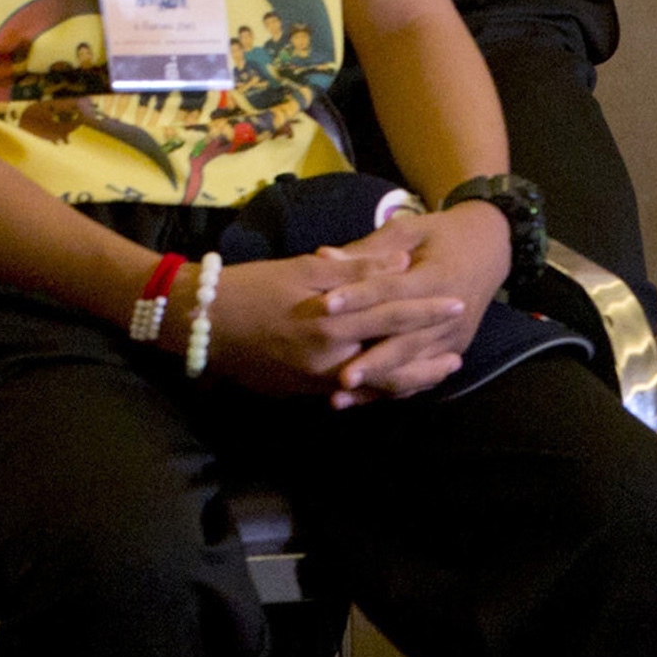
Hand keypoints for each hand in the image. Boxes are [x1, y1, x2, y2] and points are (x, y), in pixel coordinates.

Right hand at [201, 255, 451, 401]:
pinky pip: (347, 393)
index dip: (427, 310)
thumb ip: (357, 268)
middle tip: (458, 359)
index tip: (459, 304)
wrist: (197, 322)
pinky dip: (373, 389)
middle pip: (390, 366)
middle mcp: (325, 360)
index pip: (391, 316)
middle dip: (426, 363)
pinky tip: (391, 383)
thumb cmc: (251, 286)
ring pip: (371, 387)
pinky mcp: (298, 391)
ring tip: (434, 375)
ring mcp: (312, 381)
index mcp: (330, 325)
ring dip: (404, 381)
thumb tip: (402, 262)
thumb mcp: (305, 268)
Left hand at [295, 200, 514, 399]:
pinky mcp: (453, 348)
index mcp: (438, 277)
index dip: (357, 298)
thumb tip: (323, 256)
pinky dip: (392, 389)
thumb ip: (368, 251)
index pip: (392, 291)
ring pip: (413, 365)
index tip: (323, 307)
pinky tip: (362, 401)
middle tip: (341, 378)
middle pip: (406, 341)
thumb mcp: (408, 230)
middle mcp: (451, 313)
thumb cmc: (441, 236)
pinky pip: (422, 375)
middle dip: (373, 362)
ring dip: (378, 383)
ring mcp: (454, 335)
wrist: (490, 248)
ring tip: (342, 397)